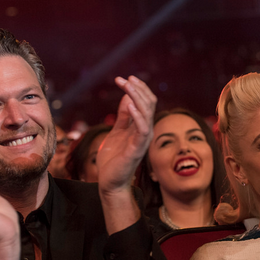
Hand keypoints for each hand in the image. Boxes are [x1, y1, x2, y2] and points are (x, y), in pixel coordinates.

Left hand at [95, 76, 156, 233]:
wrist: (109, 182)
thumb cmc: (113, 159)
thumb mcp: (117, 132)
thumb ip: (124, 117)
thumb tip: (128, 97)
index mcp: (141, 127)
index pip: (146, 102)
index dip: (138, 89)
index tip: (124, 78)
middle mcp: (145, 132)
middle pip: (149, 104)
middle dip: (138, 89)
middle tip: (125, 78)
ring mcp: (142, 140)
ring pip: (147, 113)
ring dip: (137, 97)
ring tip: (126, 85)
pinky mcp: (137, 149)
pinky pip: (142, 130)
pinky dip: (138, 115)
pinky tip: (130, 104)